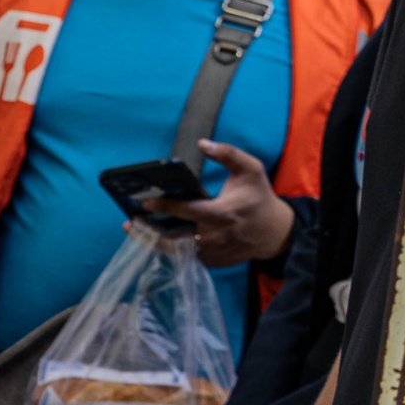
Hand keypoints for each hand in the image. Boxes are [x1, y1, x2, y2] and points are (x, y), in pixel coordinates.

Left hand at [146, 141, 294, 265]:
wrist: (274, 232)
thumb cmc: (259, 198)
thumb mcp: (250, 169)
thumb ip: (227, 154)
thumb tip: (202, 143)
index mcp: (223, 212)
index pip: (188, 211)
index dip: (165, 207)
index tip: (145, 203)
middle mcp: (215, 236)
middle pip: (175, 238)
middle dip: (149, 232)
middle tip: (130, 222)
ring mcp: (213, 252)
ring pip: (176, 251)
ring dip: (153, 242)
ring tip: (135, 230)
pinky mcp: (212, 262)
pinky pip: (185, 257)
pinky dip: (168, 249)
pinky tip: (152, 238)